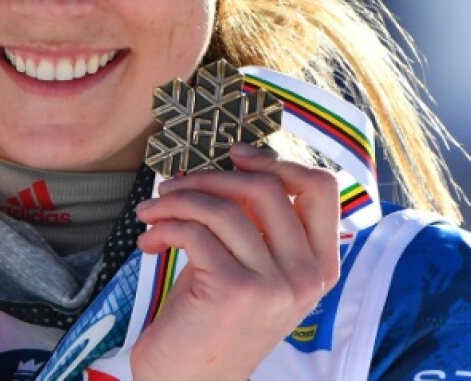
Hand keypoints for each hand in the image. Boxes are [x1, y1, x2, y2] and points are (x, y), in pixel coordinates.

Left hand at [129, 143, 340, 380]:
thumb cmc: (212, 316)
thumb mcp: (247, 263)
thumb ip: (256, 221)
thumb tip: (240, 161)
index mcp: (320, 265)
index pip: (321, 188)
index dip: (276, 160)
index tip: (233, 155)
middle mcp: (307, 276)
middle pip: (266, 187)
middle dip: (208, 177)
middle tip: (171, 187)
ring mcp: (273, 285)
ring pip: (223, 208)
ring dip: (175, 200)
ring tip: (150, 212)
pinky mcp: (234, 291)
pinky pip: (194, 231)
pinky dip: (163, 226)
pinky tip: (148, 240)